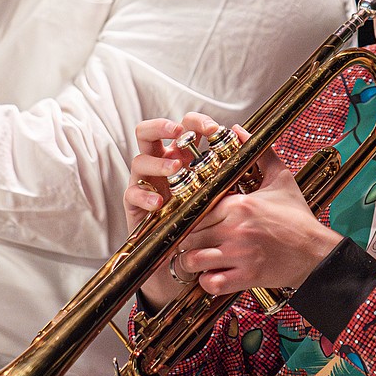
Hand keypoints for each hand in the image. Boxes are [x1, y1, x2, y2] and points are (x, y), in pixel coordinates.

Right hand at [124, 112, 215, 308]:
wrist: (187, 253)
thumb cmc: (207, 216)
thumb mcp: (223, 189)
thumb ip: (232, 163)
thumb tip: (242, 135)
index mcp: (182, 155)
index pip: (182, 126)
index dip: (195, 122)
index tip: (214, 130)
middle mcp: (160, 164)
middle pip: (148, 132)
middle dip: (162, 127)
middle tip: (180, 133)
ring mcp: (145, 182)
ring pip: (140, 160)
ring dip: (158, 163)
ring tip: (176, 170)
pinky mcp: (135, 204)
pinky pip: (132, 193)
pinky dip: (145, 196)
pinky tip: (160, 203)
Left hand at [177, 130, 342, 297]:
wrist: (318, 252)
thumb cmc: (298, 217)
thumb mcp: (281, 180)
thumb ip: (259, 153)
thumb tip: (239, 130)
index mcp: (240, 204)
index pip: (196, 209)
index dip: (188, 216)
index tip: (190, 220)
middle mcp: (235, 228)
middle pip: (189, 235)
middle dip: (186, 240)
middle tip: (192, 242)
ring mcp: (240, 254)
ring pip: (193, 259)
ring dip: (191, 262)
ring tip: (198, 259)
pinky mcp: (246, 277)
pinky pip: (210, 283)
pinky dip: (206, 281)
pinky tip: (213, 274)